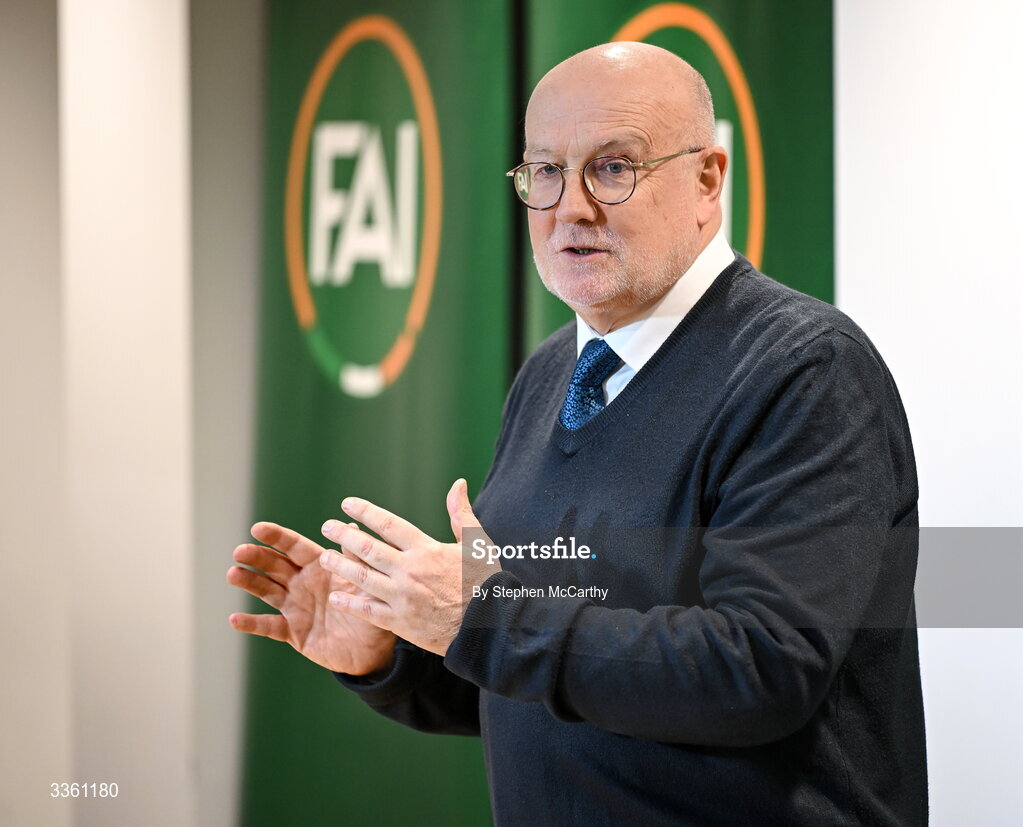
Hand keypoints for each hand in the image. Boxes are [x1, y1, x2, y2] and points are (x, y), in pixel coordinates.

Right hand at [227, 522, 396, 675]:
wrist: (373, 651)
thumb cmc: (373, 611)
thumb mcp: (368, 584)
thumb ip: (356, 559)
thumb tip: (351, 527)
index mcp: (321, 567)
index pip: (296, 547)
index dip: (278, 537)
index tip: (258, 528)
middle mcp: (304, 583)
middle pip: (276, 566)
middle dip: (258, 557)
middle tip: (240, 551)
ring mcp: (296, 607)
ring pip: (267, 590)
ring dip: (249, 582)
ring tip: (232, 574)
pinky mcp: (293, 632)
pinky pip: (270, 626)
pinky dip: (252, 624)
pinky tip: (235, 620)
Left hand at [318, 479, 494, 656]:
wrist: (488, 626)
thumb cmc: (485, 582)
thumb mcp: (476, 543)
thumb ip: (461, 513)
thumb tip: (458, 483)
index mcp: (426, 549)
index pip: (388, 524)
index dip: (365, 512)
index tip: (347, 504)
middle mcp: (410, 570)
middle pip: (368, 549)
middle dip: (344, 535)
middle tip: (327, 526)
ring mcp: (402, 597)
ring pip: (362, 577)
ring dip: (340, 565)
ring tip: (324, 557)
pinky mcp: (400, 622)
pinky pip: (368, 611)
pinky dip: (350, 602)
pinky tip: (336, 595)